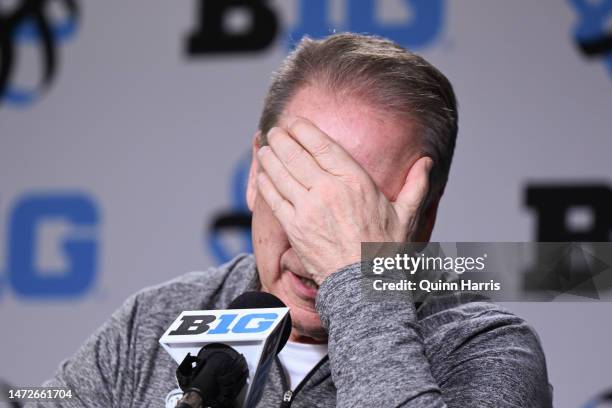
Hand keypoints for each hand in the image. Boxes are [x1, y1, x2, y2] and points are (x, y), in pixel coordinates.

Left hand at [256, 118, 432, 284]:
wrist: (365, 286)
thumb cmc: (386, 251)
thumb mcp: (406, 216)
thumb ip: (416, 185)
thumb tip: (427, 162)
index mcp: (355, 181)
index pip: (322, 145)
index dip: (304, 130)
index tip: (295, 123)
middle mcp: (328, 190)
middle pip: (296, 154)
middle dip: (282, 139)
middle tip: (275, 132)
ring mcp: (308, 209)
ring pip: (281, 173)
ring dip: (270, 157)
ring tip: (265, 148)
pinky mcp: (294, 228)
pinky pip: (274, 199)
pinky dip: (265, 184)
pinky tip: (262, 175)